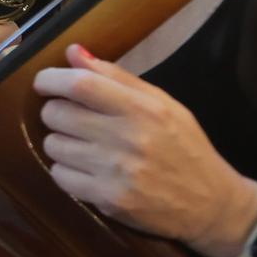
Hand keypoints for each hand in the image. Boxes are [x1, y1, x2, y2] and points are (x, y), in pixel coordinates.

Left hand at [33, 45, 256, 256]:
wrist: (211, 204)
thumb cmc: (185, 147)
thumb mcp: (163, 104)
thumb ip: (117, 77)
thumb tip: (73, 52)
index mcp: (143, 109)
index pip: (80, 85)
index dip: (51, 79)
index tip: (45, 82)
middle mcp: (128, 138)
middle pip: (57, 113)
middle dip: (56, 112)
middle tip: (73, 118)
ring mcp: (116, 171)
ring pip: (53, 145)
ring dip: (61, 142)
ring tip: (84, 146)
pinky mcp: (107, 199)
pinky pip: (59, 175)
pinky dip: (65, 170)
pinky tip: (87, 169)